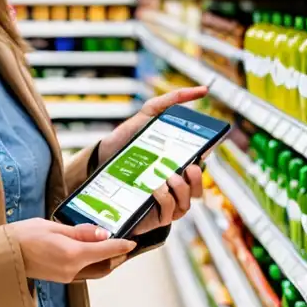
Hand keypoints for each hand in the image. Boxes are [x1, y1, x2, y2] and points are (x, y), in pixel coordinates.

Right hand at [9, 219, 135, 282]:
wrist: (3, 256)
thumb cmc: (23, 237)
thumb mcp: (53, 227)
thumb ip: (80, 232)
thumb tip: (102, 233)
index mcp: (72, 255)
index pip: (106, 251)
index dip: (122, 246)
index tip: (132, 242)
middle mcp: (72, 270)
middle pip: (104, 267)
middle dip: (118, 257)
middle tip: (126, 244)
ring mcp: (66, 277)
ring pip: (95, 271)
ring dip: (106, 261)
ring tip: (112, 247)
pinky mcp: (60, 278)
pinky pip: (84, 273)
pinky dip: (93, 264)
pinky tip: (92, 253)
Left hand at [96, 86, 209, 236]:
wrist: (100, 158)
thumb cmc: (128, 138)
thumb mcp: (148, 115)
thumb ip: (171, 101)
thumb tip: (202, 90)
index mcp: (178, 164)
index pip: (201, 166)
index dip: (206, 160)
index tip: (204, 150)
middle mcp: (175, 185)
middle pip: (198, 188)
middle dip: (197, 178)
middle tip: (189, 166)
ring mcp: (166, 202)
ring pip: (188, 203)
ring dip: (181, 189)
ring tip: (168, 177)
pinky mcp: (153, 215)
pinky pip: (169, 213)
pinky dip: (165, 199)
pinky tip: (155, 188)